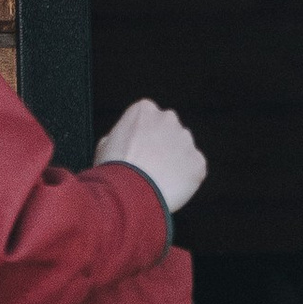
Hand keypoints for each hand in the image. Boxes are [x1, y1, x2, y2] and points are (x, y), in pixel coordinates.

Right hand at [97, 100, 206, 218]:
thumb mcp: (105, 145)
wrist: (129, 193)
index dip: (142, 137)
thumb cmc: (114, 170)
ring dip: (175, 161)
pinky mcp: (197, 162)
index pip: (148, 118)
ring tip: (157, 181)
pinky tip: (168, 189)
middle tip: (149, 166)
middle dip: (162, 145)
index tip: (137, 151)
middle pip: (168, 130)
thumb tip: (125, 140)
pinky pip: (193, 169)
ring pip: (183, 150)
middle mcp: (168, 119)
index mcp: (145, 110)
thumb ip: (121, 135)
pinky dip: (185, 179)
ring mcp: (186, 140)